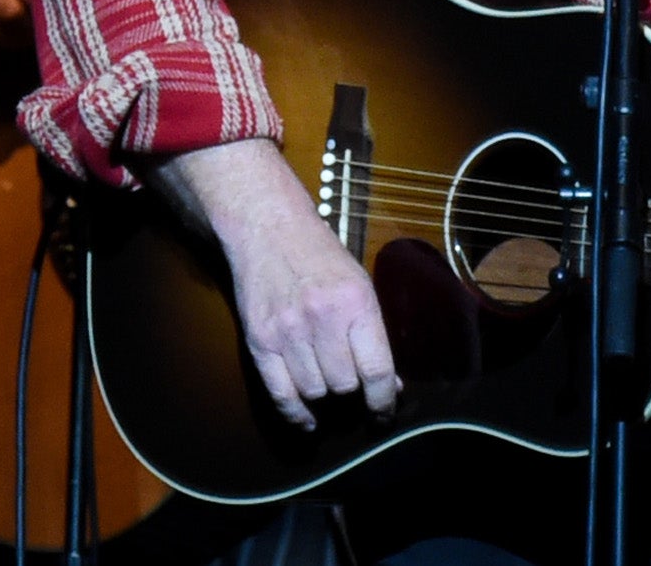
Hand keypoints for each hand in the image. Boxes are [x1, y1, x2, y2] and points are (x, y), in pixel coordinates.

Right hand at [149, 140, 400, 429]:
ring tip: (329, 385)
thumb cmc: (322, 256)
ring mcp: (288, 332)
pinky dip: (296, 414)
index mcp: (356, 303)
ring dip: (325, 395)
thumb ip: (373, 333)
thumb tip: (391, 384)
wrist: (269, 230)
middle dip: (353, 392)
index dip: (384, 401)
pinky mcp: (259, 341)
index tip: (385, 413)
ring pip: (315, 392)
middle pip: (345, 386)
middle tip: (354, 386)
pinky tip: (308, 420)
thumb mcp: (359, 284)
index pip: (376, 370)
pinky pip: (280, 394)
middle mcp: (322, 320)